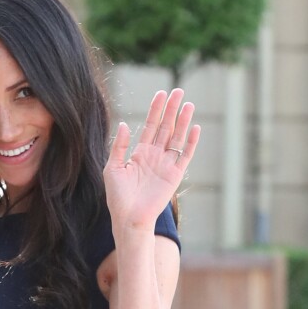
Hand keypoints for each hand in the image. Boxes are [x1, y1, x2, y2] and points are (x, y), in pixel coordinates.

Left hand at [104, 89, 200, 232]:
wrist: (129, 218)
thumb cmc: (118, 197)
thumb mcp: (112, 168)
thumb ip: (119, 146)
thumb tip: (123, 124)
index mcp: (140, 154)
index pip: (150, 126)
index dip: (155, 110)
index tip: (160, 93)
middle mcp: (155, 157)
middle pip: (165, 128)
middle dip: (171, 109)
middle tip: (178, 90)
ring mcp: (166, 165)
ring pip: (176, 138)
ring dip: (182, 121)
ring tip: (188, 103)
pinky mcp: (175, 175)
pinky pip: (185, 155)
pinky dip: (191, 142)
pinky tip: (194, 127)